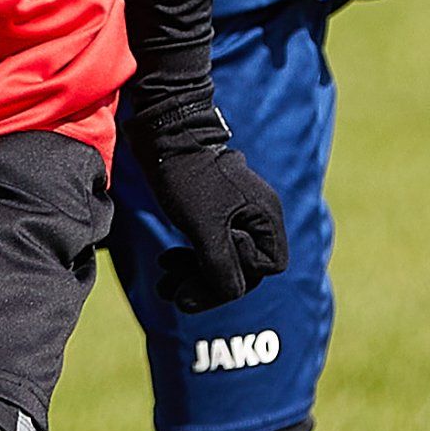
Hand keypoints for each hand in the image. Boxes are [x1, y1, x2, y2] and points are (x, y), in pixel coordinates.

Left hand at [134, 133, 288, 312]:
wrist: (163, 136)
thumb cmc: (187, 178)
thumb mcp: (205, 227)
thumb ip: (222, 266)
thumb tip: (233, 294)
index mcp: (266, 217)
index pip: (266, 268)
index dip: (238, 274)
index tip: (207, 265)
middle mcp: (257, 216)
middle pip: (242, 268)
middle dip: (207, 283)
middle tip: (173, 294)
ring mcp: (236, 214)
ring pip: (222, 260)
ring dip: (193, 276)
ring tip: (163, 286)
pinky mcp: (213, 212)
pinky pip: (209, 247)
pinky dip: (189, 260)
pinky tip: (165, 265)